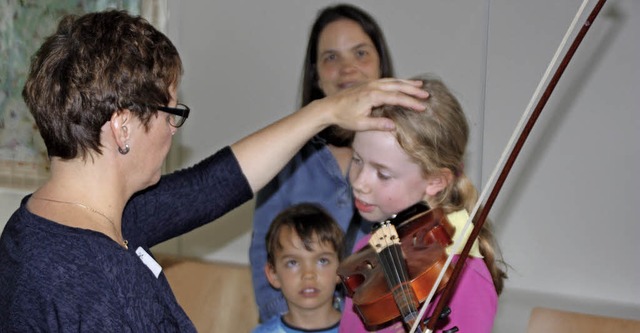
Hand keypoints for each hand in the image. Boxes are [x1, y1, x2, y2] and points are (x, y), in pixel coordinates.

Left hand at [310, 78, 428, 131]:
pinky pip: (387, 80)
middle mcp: (373, 86)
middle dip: (413, 90)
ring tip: (420, 85)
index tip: (422, 106)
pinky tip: (404, 84)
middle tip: (426, 94)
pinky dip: (398, 81)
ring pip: (393, 81)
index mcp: (372, 96)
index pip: (396, 98)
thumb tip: (394, 126)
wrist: (329, 107)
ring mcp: (371, 83)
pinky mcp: (368, 83)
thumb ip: (378, 124)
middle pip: (398, 86)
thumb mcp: (360, 124)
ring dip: (407, 83)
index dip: (411, 102)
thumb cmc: (344, 117)